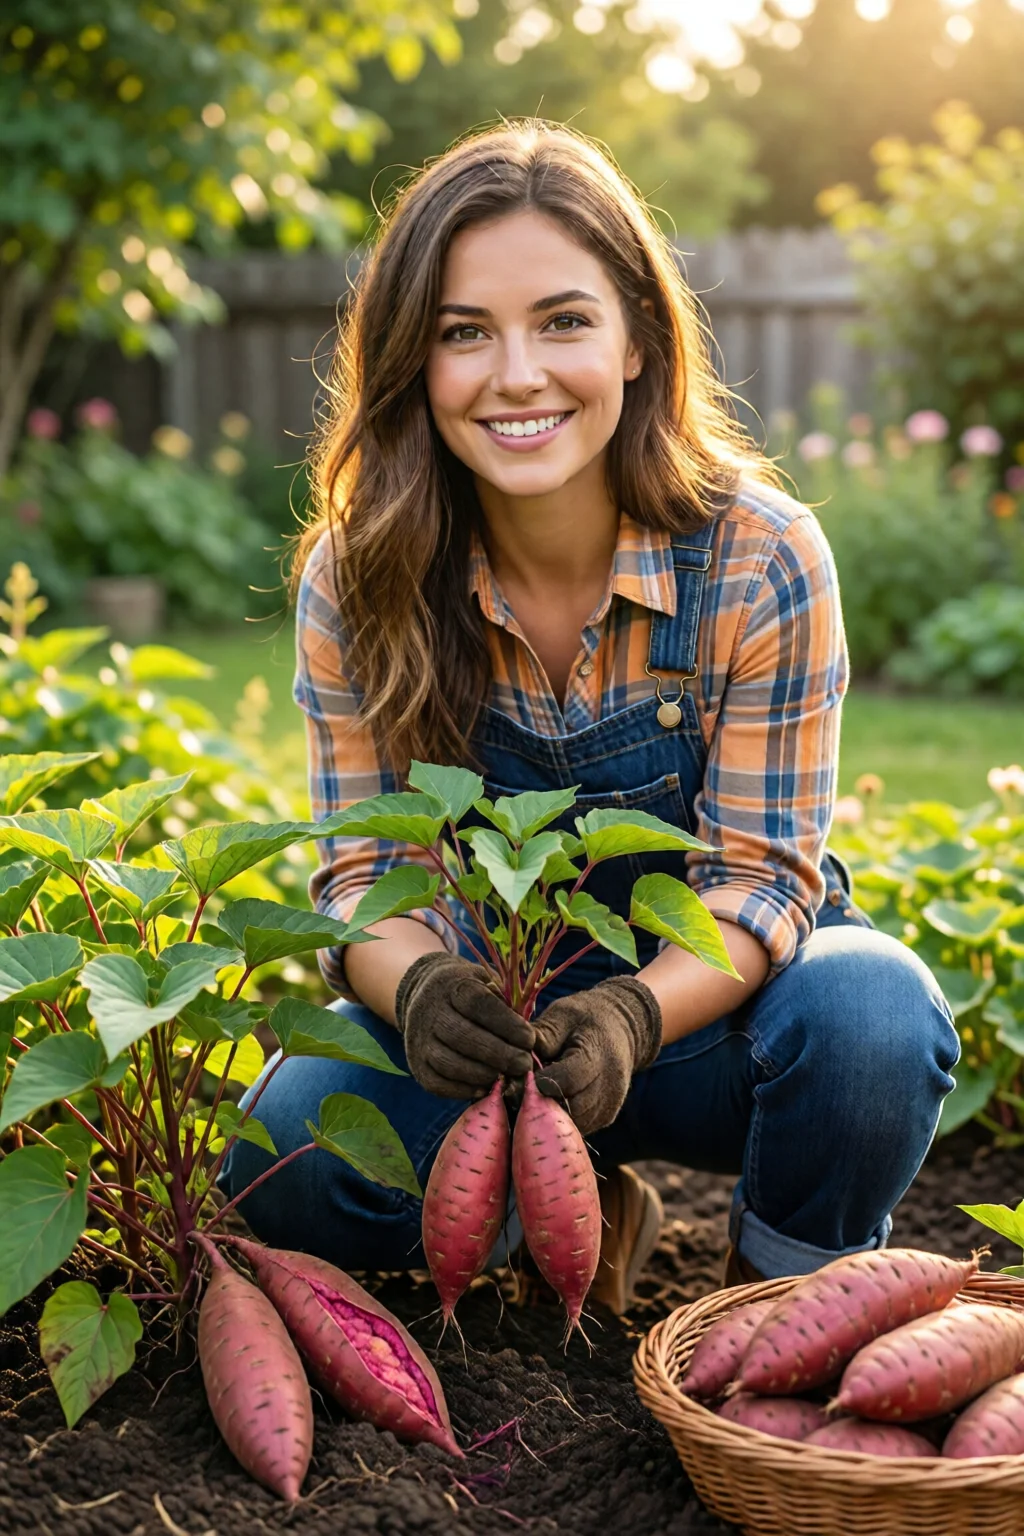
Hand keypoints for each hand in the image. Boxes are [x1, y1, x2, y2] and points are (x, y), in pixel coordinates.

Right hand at [394, 952, 534, 1098]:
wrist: (425, 997)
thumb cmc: (472, 993)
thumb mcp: (489, 983)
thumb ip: (509, 1003)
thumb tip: (533, 1036)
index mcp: (452, 985)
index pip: (477, 1003)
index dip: (506, 1023)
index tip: (530, 1039)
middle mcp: (430, 1010)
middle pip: (463, 1035)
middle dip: (499, 1054)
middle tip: (524, 1064)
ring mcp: (419, 1039)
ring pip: (448, 1062)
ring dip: (482, 1074)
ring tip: (506, 1077)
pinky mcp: (416, 1064)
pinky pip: (437, 1083)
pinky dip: (463, 1089)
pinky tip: (486, 1087)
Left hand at [532, 977, 661, 1134]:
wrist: (622, 1029)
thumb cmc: (586, 1018)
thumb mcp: (564, 1014)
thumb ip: (543, 1035)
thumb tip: (519, 1057)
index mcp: (598, 1055)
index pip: (566, 1080)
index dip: (539, 1081)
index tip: (524, 1073)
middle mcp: (609, 1085)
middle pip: (567, 1107)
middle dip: (541, 1100)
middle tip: (525, 1086)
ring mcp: (610, 1105)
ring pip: (570, 1123)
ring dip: (549, 1113)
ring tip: (539, 1091)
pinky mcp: (605, 1118)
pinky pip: (576, 1127)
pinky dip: (560, 1118)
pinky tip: (552, 1099)